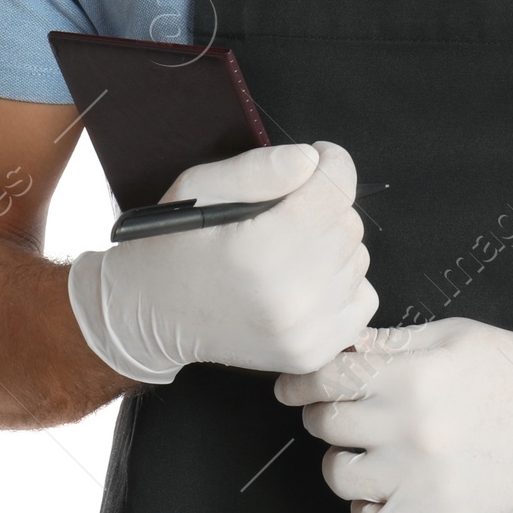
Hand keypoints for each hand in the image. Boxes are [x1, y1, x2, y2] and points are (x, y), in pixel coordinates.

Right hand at [68, 141, 375, 383]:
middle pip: (348, 223)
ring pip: (358, 259)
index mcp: (260, 250)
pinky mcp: (313, 353)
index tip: (316, 159)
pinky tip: (305, 277)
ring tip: (291, 246)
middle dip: (327, 203)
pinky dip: (343, 282)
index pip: (335, 190)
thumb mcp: (200, 186)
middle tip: (292, 207)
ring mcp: (304, 331)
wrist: (149, 316)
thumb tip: (311, 160)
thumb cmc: (174, 245)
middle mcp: (289, 296)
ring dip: (333, 243)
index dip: (331, 162)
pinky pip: (363, 298)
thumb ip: (259, 168)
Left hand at [275, 317, 512, 512]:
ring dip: (344, 458)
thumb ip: (395, 342)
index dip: (301, 377)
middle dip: (324, 410)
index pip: (328, 375)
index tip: (292, 382)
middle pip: (326, 422)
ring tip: (367, 446)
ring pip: (339, 475)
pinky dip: (367, 509)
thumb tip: (343, 346)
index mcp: (414, 374)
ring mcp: (424, 478)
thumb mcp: (456, 335)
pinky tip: (385, 487)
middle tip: (340, 406)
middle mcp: (412, 427)